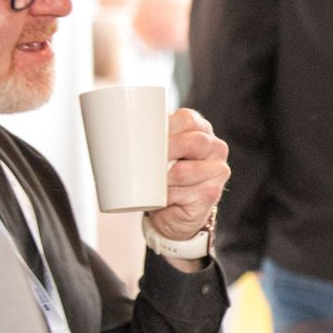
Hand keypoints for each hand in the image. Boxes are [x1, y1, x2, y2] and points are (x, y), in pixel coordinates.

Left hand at [145, 108, 229, 243]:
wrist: (172, 212)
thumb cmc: (162, 176)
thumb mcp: (158, 151)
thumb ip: (148, 137)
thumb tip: (114, 127)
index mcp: (201, 130)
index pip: (187, 120)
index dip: (166, 127)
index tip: (145, 136)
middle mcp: (216, 148)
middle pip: (194, 142)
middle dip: (166, 150)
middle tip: (144, 159)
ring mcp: (218, 172)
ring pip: (186, 171)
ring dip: (163, 178)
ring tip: (149, 181)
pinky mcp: (212, 194)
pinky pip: (185, 193)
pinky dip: (167, 196)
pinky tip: (161, 198)